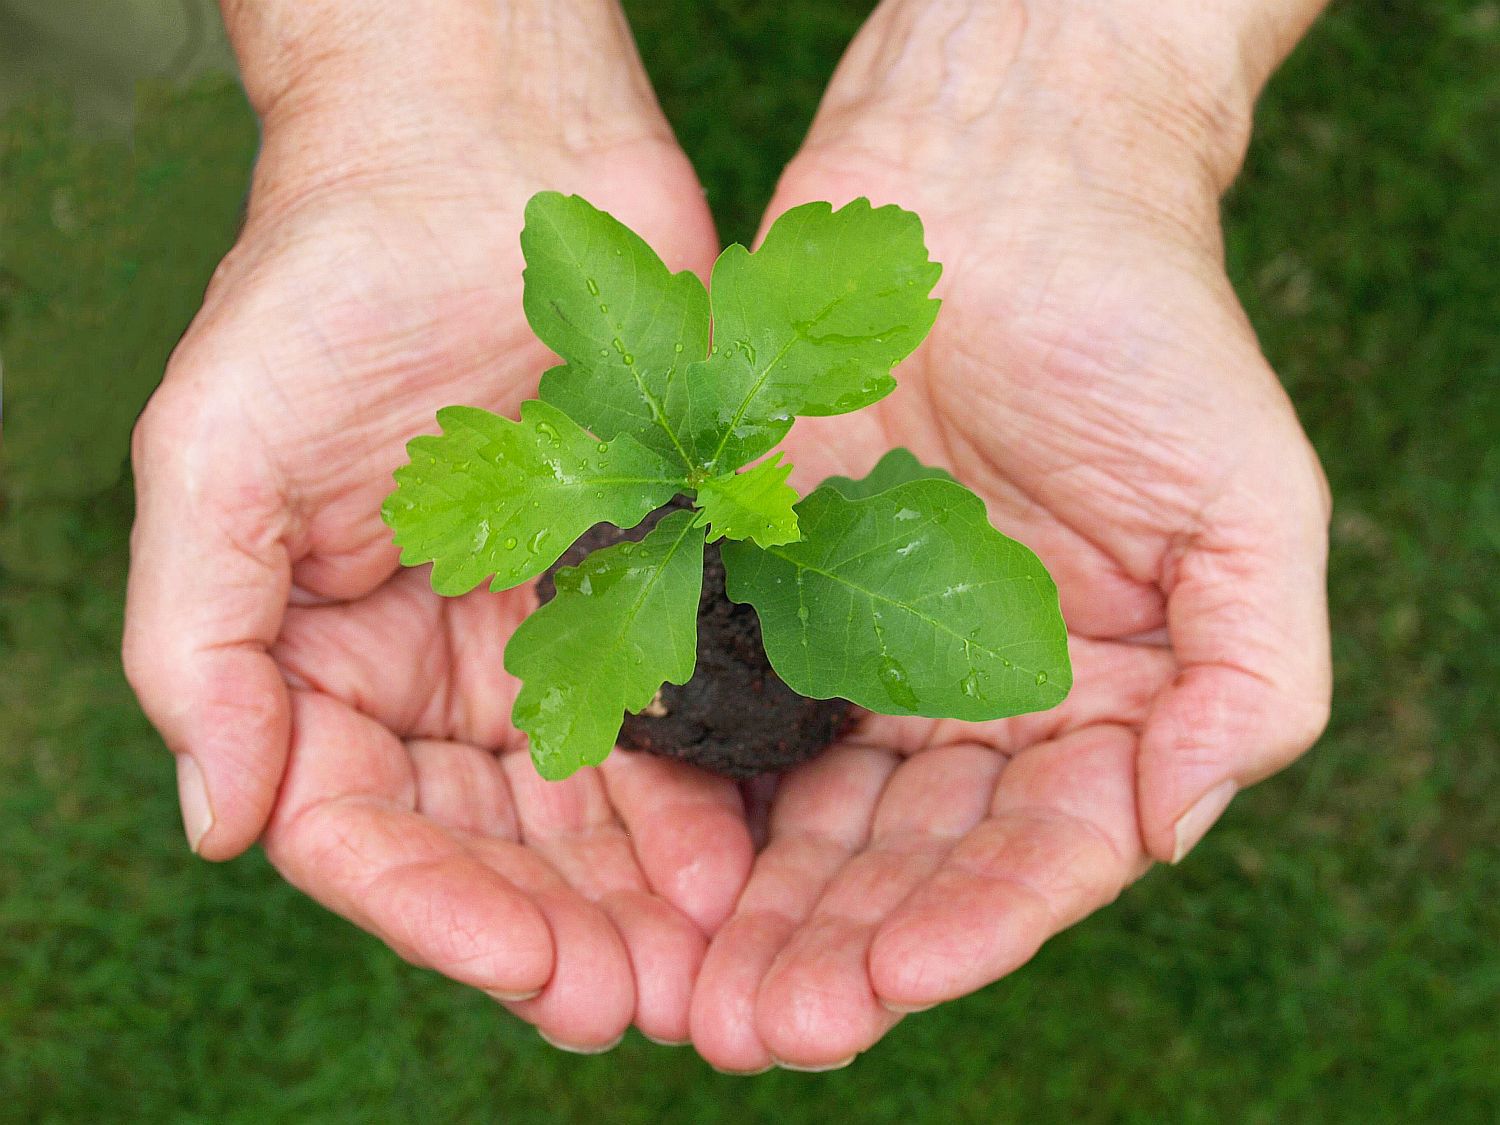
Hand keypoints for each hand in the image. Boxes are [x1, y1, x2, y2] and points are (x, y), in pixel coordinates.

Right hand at [124, 9, 750, 1048]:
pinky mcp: (642, 586)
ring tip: (698, 974)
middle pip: (485, 845)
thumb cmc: (331, 287)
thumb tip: (220, 821)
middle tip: (627, 1009)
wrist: (488, 161)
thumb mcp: (215, 456)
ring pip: (584, 810)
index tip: (522, 965)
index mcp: (321, 656)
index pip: (359, 827)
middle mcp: (434, 666)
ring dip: (633, 901)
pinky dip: (696, 800)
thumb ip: (202, 641)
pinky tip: (735, 861)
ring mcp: (543, 633)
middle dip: (552, 934)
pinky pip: (668, 718)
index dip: (433, 911)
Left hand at [690, 0, 1330, 1070]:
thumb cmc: (1140, 331)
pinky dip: (694, 794)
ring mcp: (858, 650)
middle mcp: (969, 700)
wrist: (997, 185)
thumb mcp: (1247, 507)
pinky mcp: (762, 590)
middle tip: (770, 1030)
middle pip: (906, 861)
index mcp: (1089, 704)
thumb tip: (1175, 825)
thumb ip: (1248, 681)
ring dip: (759, 911)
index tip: (895, 984)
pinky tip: (657, 865)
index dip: (971, 929)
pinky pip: (724, 707)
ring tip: (705, 999)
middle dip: (844, 953)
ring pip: (807, 815)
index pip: (1034, 856)